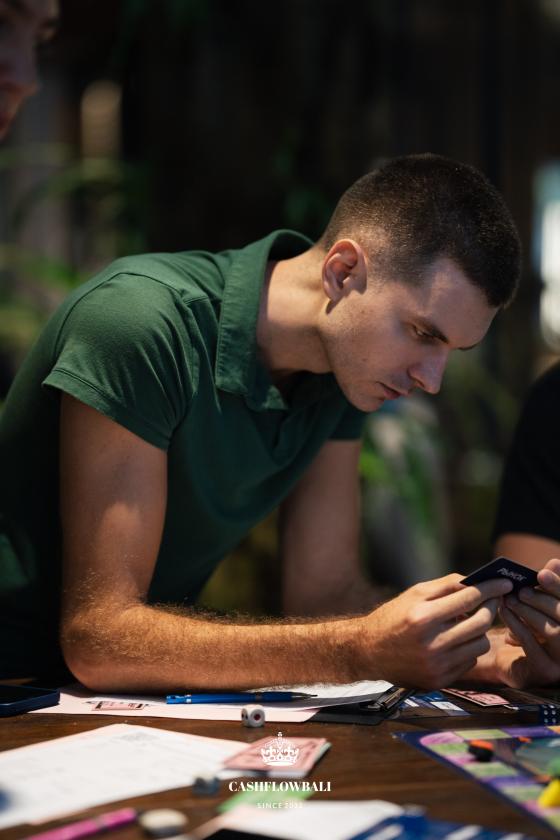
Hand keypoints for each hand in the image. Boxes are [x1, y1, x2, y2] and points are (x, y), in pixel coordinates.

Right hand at [356, 573, 512, 688]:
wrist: (368, 652)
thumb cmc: (392, 617)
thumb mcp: (414, 594)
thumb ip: (446, 586)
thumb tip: (477, 581)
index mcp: (422, 616)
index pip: (469, 598)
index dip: (490, 588)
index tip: (505, 582)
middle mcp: (430, 643)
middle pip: (480, 622)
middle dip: (491, 607)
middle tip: (492, 600)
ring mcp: (436, 665)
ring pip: (480, 644)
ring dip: (479, 630)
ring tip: (467, 622)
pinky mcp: (439, 681)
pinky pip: (469, 661)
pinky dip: (467, 648)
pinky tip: (455, 641)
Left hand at [492, 558, 559, 686]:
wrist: (509, 663)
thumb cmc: (527, 628)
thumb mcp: (537, 607)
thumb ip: (548, 587)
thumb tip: (555, 563)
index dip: (559, 586)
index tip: (542, 573)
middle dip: (542, 599)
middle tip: (521, 589)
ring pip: (552, 631)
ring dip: (528, 611)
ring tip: (510, 599)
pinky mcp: (546, 672)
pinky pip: (532, 645)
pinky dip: (517, 625)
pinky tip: (503, 611)